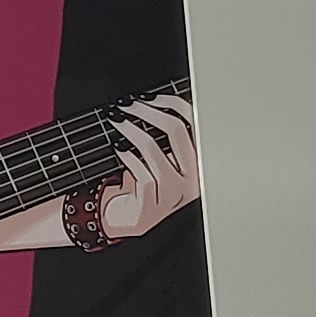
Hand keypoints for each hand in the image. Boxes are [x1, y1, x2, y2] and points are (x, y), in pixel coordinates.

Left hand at [97, 92, 200, 239]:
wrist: (127, 220)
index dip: (171, 104)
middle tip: (125, 104)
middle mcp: (193, 179)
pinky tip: (117, 146)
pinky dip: (126, 154)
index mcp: (200, 164)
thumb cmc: (142, 186)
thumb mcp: (159, 161)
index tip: (148, 96)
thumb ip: (164, 139)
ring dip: (130, 128)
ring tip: (115, 119)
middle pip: (176, 131)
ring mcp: (174, 193)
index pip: (195, 124)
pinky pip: (140, 171)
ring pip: (153, 148)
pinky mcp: (153, 204)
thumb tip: (148, 102)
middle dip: (147, 111)